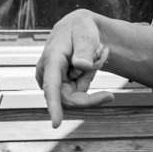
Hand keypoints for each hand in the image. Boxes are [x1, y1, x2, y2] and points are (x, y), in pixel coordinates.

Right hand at [36, 10, 112, 126]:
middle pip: (71, 97)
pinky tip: (92, 58)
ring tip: (95, 50)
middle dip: (91, 80)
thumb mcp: (84, 33)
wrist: (78, 28)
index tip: (56, 124)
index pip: (51, 87)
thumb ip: (84, 48)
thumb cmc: (79, 29)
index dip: (54, 106)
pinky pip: (80, 91)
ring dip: (91, 74)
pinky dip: (89, 76)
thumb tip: (82, 66)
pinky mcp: (62, 87)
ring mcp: (54, 83)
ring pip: (78, 93)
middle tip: (104, 53)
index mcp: (51, 60)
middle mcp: (48, 75)